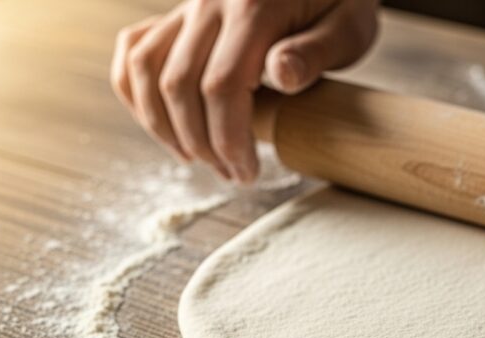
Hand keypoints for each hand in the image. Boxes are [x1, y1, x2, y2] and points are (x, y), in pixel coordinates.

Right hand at [111, 0, 378, 181]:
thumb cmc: (343, 2)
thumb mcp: (349, 27)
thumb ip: (315, 52)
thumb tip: (280, 75)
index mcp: (254, 6)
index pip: (222, 85)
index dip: (228, 138)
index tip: (248, 172)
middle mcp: (210, 1)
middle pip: (179, 84)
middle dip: (201, 142)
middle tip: (233, 174)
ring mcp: (189, 5)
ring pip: (147, 69)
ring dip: (164, 125)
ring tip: (198, 158)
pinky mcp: (179, 13)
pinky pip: (135, 48)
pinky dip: (136, 90)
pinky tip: (162, 123)